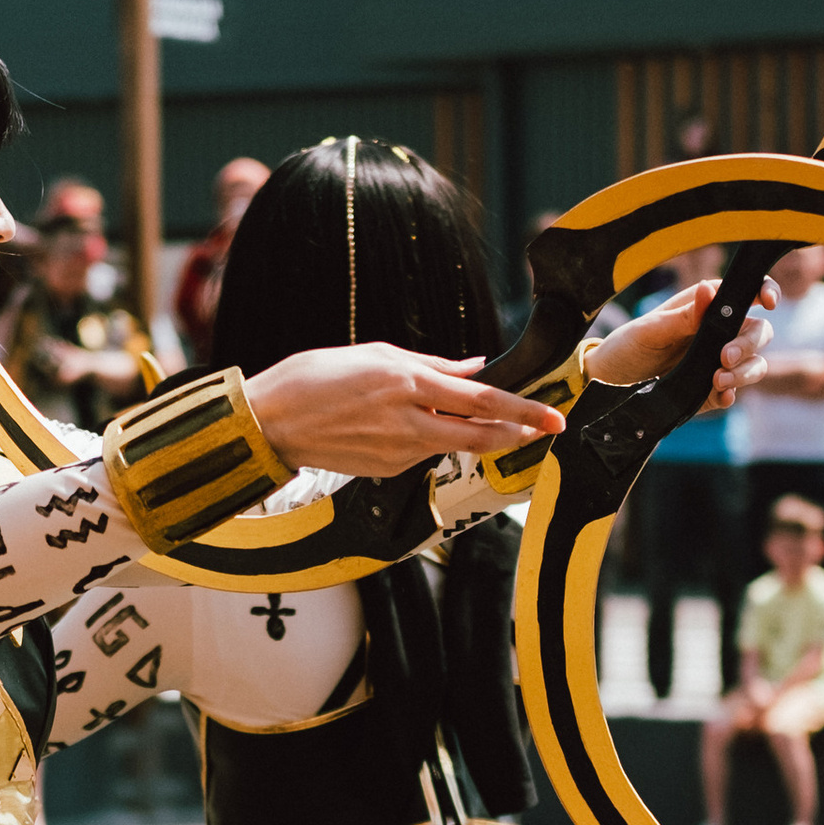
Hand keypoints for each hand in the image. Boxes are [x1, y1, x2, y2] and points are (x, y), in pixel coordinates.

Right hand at [252, 342, 569, 474]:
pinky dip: (429, 439)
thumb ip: (430, 365)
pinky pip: (421, 453)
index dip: (523, 410)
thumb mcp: (374, 354)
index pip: (482, 401)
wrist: (270, 423)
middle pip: (481, 434)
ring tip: (486, 420)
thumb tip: (473, 368)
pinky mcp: (386, 470)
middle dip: (518, 432)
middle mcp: (408, 421)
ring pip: (453, 444)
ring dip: (475, 434)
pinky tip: (408, 425)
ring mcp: (398, 452)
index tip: (553, 416)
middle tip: (546, 427)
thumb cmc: (313, 379)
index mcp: (407, 383)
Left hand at [583, 275, 771, 410]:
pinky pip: (733, 392)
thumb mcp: (650, 329)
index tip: (767, 301)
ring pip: (754, 364)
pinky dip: (732, 394)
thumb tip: (708, 290)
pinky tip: (720, 395)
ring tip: (717, 380)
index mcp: (706, 308)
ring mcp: (717, 363)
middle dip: (749, 344)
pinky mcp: (710, 391)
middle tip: (724, 357)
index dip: (765, 292)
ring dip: (744, 372)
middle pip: (758, 332)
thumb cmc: (627, 346)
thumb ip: (683, 316)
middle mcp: (717, 334)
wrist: (609, 384)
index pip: (747, 294)